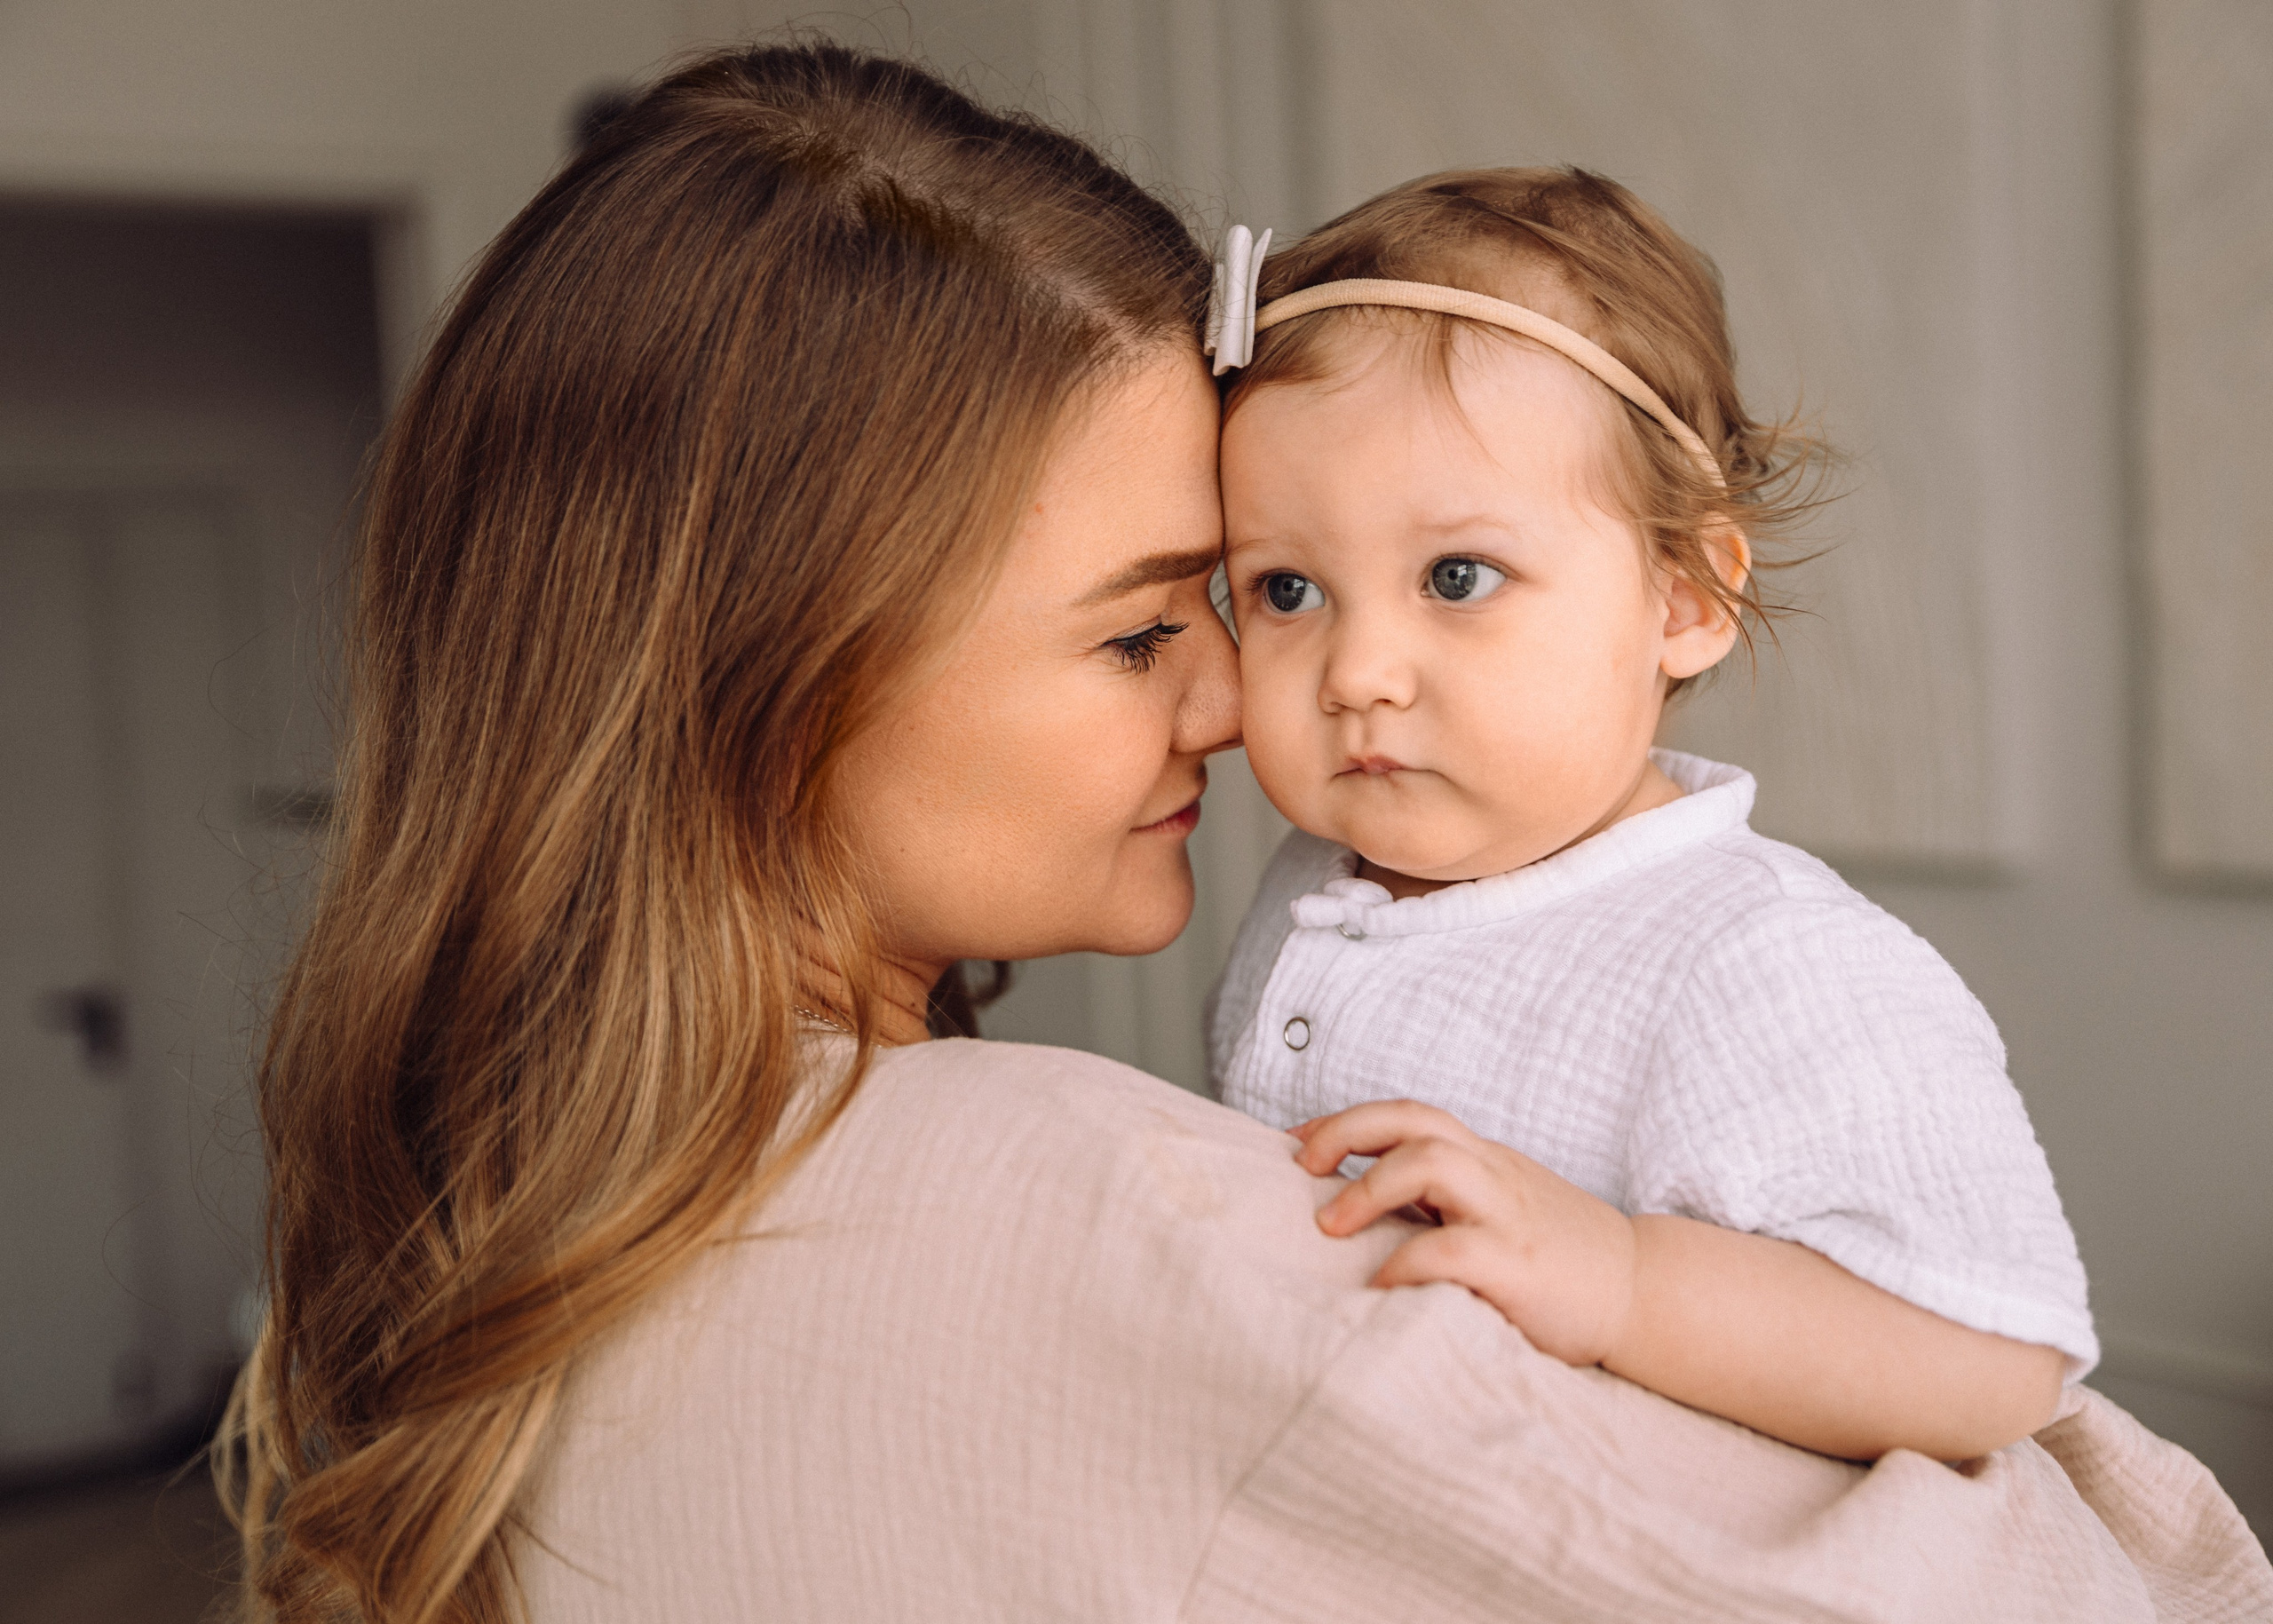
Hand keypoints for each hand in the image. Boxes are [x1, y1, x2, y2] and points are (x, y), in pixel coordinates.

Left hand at [1293, 1100, 1637, 1366]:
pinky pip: (1453, 1249)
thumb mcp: (1499, 1210)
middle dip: (1346, 1132)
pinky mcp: (1519, 1266)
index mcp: (1484, 1161)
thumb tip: (1362, 1203)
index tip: (1296, 1144)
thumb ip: (1446, 1200)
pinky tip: (1379, 1286)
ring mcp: (1508, 1217)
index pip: (1408, 1115)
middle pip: (1414, 1120)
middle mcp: (1493, 1175)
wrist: (1644, 1292)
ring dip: (1369, 1187)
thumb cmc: (1558, 1258)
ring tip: (1329, 1224)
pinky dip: (1405, 1262)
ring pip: (1433, 1162)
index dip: (1346, 1120)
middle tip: (1302, 1169)